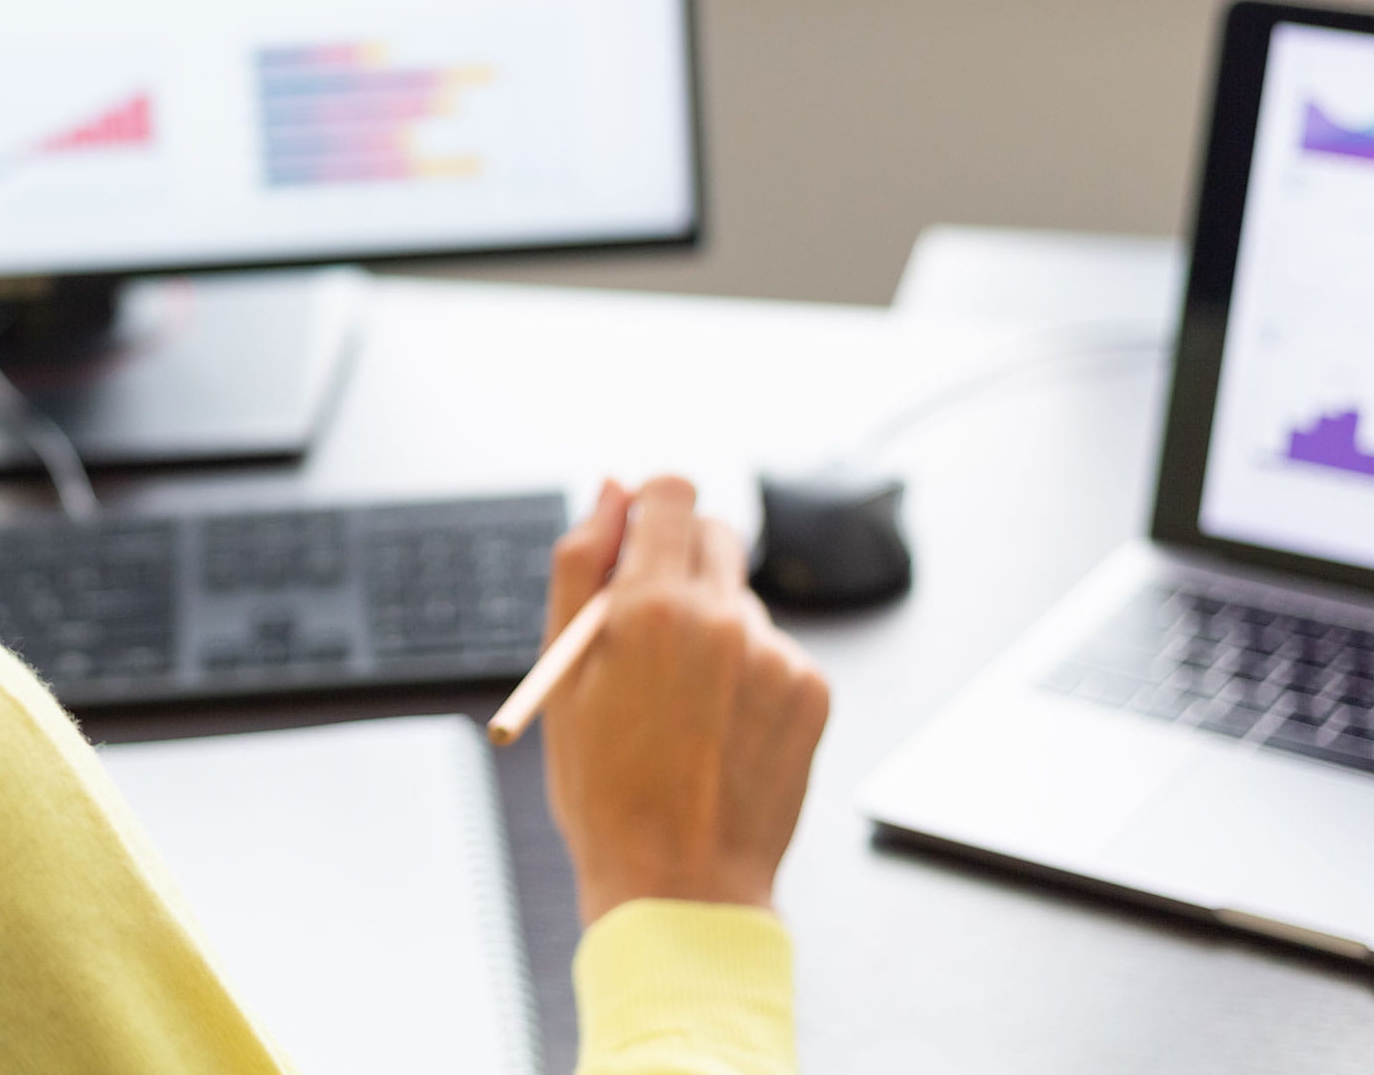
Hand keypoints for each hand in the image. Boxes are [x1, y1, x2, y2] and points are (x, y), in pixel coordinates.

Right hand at [541, 475, 830, 925]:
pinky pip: (774, 649)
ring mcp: (776, 656)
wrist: (678, 884)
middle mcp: (724, 618)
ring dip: (712, 624)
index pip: (673, 491)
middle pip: (715, 532)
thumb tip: (611, 488)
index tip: (637, 539)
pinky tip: (719, 726)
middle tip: (651, 628)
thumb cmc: (603, 786)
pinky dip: (747, 672)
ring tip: (680, 702)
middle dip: (679, 561)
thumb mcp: (560, 671)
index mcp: (652, 606)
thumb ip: (579, 564)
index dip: (649, 507)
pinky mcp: (813, 691)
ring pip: (740, 598)